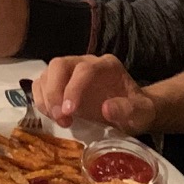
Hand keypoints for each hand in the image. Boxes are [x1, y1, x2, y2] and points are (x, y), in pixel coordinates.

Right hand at [36, 53, 156, 131]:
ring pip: (47, 74)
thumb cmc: (136, 111)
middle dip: (54, 91)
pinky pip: (41, 86)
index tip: (70, 111)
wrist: (132, 113)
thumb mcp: (141, 113)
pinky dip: (41, 101)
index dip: (73, 88)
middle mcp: (85, 63)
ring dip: (46, 98)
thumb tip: (106, 109)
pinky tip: (53, 117)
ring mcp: (70, 72)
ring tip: (59, 120)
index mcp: (106, 66)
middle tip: (60, 117)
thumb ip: (129, 109)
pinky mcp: (60, 84)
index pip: (84, 69)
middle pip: (59, 65)